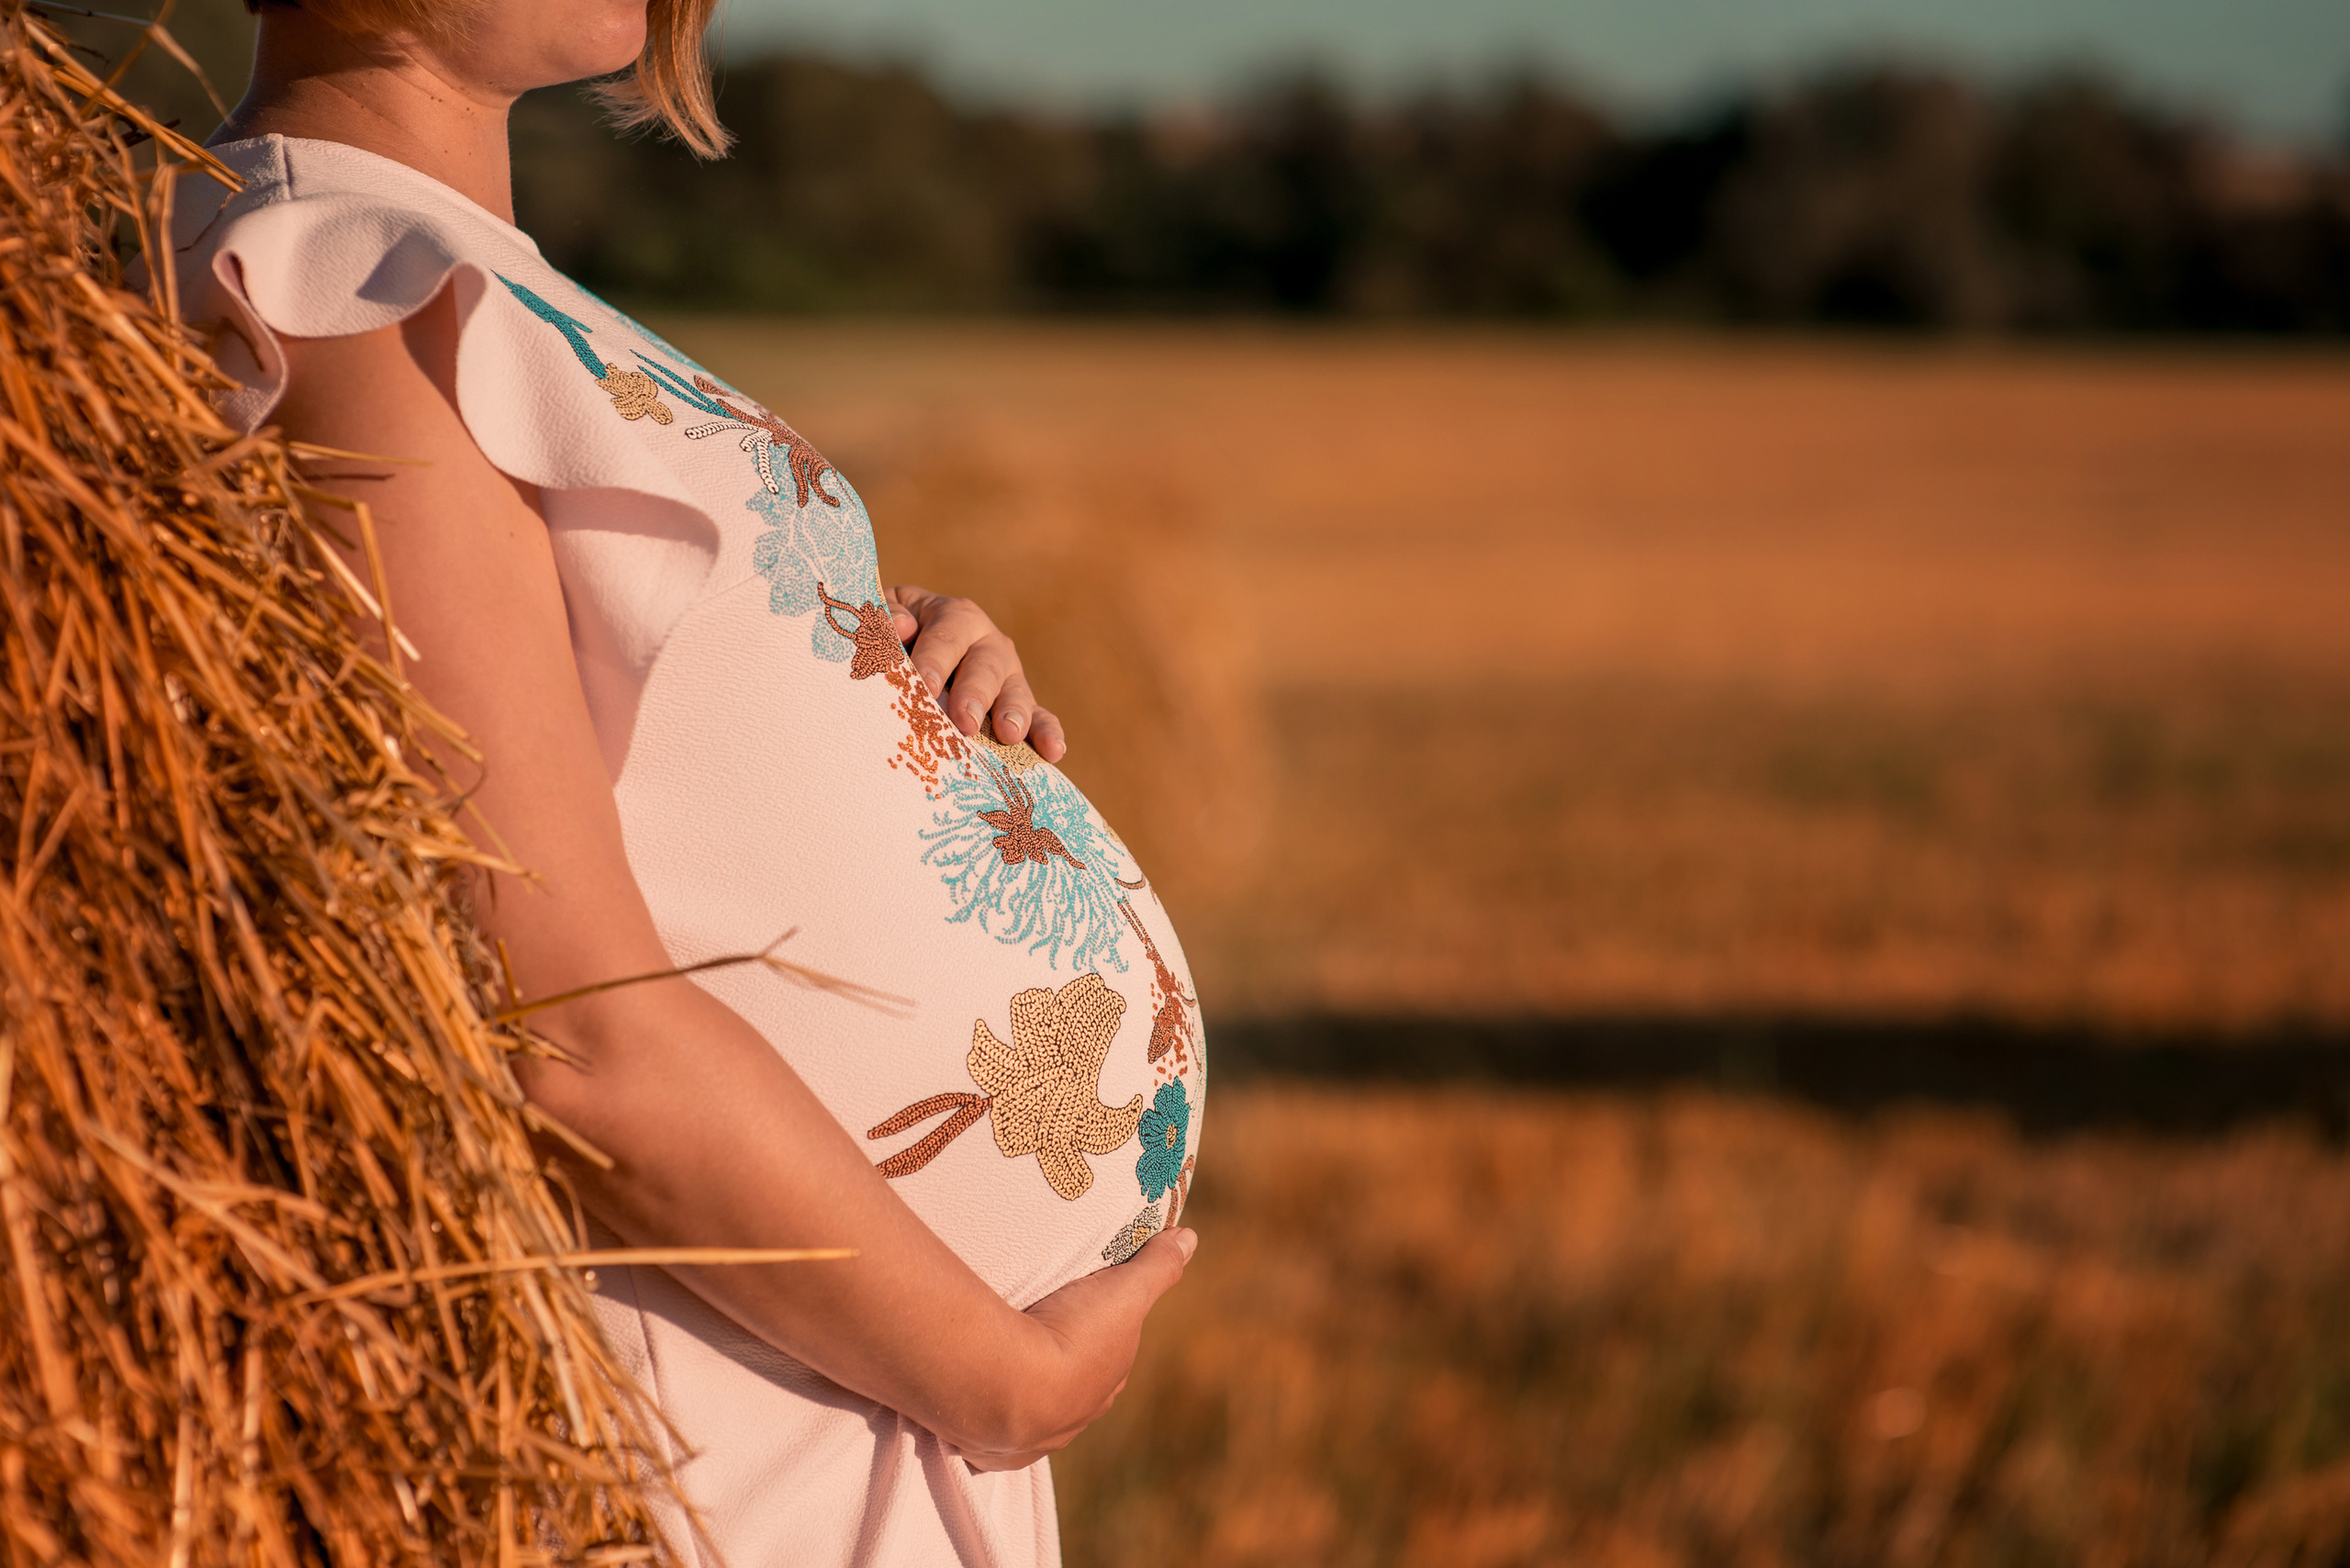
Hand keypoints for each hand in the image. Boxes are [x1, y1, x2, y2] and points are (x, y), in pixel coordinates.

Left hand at [887, 584, 1067, 762]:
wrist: (910, 646)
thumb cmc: (893, 633)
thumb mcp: (882, 613)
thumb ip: (886, 616)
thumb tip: (904, 626)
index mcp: (955, 616)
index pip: (947, 636)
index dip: (935, 660)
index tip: (925, 687)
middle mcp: (987, 642)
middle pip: (986, 664)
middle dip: (975, 693)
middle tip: (964, 721)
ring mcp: (1008, 674)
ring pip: (1016, 689)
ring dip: (1013, 712)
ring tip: (1009, 734)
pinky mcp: (1019, 704)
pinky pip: (1040, 715)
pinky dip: (1047, 731)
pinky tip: (1053, 752)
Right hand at [958, 1227, 1196, 1470]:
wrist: (1005, 1384)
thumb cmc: (1071, 1335)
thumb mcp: (1123, 1290)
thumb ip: (1157, 1266)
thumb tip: (1190, 1238)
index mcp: (1103, 1386)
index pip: (1108, 1361)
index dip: (1099, 1337)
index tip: (1080, 1313)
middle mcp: (1072, 1421)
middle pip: (1070, 1388)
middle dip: (1059, 1366)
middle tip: (1033, 1331)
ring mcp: (1030, 1439)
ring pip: (1029, 1413)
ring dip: (1018, 1390)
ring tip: (996, 1360)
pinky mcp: (988, 1452)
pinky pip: (988, 1439)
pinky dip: (984, 1421)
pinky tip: (971, 1404)